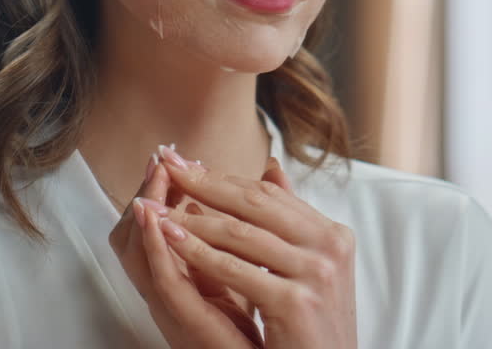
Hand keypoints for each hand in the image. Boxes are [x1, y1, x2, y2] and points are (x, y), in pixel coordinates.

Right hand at [109, 154, 262, 346]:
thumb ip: (245, 230)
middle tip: (161, 159)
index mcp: (184, 277)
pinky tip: (159, 222)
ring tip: (155, 177)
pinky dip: (154, 249)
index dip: (164, 192)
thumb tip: (267, 175)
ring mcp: (174, 307)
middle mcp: (172, 290)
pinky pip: (162, 281)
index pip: (161, 227)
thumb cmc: (253, 328)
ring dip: (144, 212)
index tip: (179, 159)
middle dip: (148, 193)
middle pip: (138, 235)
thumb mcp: (248, 270)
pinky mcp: (187, 321)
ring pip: (138, 254)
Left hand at [137, 146, 357, 348]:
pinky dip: (197, 252)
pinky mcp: (294, 301)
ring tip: (158, 206)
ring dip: (192, 217)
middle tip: (167, 166)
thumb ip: (288, 220)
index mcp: (333, 234)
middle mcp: (330, 247)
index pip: (269, 195)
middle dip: (204, 184)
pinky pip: (233, 269)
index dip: (224, 178)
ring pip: (239, 234)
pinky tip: (170, 239)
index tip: (187, 165)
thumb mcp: (306, 266)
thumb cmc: (311, 327)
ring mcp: (316, 273)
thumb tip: (270, 166)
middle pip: (254, 205)